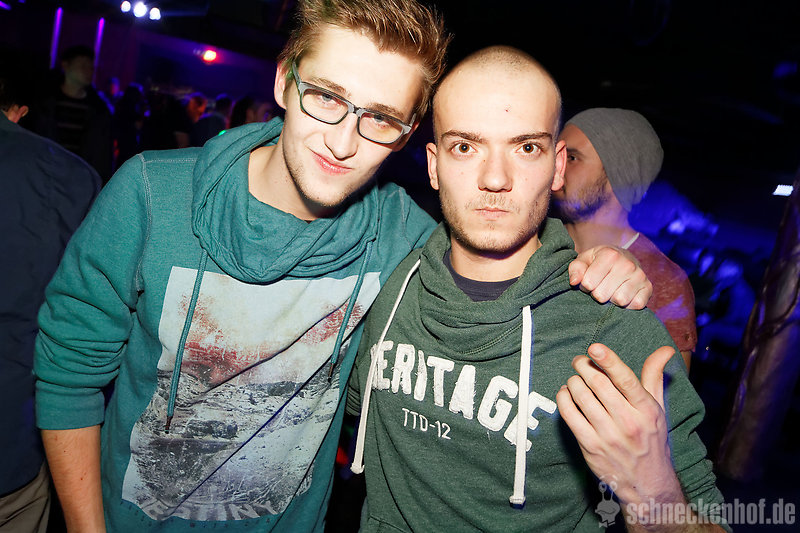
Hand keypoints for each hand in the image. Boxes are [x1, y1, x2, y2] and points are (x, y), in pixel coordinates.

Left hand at [555, 343, 682, 506]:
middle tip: (579, 361)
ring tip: (575, 379)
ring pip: (581, 396)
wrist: (647, 483)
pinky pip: (570, 415)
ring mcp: (608, 436)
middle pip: (598, 384)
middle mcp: (628, 422)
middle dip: (583, 366)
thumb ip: (655, 376)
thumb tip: (665, 349)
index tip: (594, 347)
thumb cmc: (651, 439)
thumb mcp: (657, 407)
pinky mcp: (590, 446)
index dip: (608, 361)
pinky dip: (564, 399)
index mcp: (646, 409)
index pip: (626, 380)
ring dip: (573, 381)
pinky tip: (566, 394)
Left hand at [569, 246, 651, 308]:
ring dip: (612, 300)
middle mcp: (627, 264)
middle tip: (599, 287)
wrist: (623, 258)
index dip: (585, 286)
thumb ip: (576, 269)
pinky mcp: (648, 288)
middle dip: (597, 294)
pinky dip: (627, 305)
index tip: (589, 281)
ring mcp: (640, 276)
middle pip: (602, 295)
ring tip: (610, 291)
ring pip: (619, 301)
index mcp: (610, 254)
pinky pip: (635, 305)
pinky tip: (622, 295)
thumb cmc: (598, 262)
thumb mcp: (584, 260)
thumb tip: (574, 282)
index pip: (588, 283)